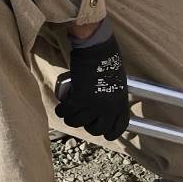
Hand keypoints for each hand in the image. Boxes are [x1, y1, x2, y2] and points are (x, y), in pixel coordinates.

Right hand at [56, 21, 130, 139]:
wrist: (98, 49)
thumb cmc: (108, 60)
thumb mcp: (117, 84)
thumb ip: (113, 98)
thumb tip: (104, 107)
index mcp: (121, 104)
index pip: (117, 129)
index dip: (108, 132)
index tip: (102, 129)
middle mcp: (109, 108)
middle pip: (97, 130)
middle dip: (87, 126)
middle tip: (82, 117)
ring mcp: (95, 105)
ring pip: (78, 123)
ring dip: (71, 119)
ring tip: (68, 113)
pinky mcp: (80, 98)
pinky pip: (67, 112)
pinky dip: (62, 111)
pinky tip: (61, 108)